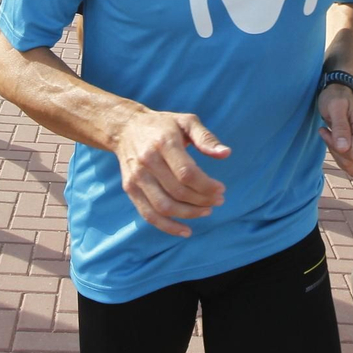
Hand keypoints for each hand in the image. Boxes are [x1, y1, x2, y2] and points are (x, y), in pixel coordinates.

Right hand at [112, 109, 230, 237]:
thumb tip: (226, 154)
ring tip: (206, 210)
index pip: (187, 173)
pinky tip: (186, 230)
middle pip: (178, 191)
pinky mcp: (130, 189)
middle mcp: (147, 161)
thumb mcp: (186, 121)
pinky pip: (149, 214)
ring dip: (189, 214)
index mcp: (164, 142)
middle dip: (202, 200)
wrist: (126, 128)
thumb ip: (206, 138)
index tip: (221, 189)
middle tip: (218, 200)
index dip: (206, 186)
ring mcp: (136, 177)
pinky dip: (168, 227)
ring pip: (164, 206)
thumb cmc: (163, 125)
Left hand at [317, 84, 352, 176]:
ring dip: (337, 154)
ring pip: (352, 167)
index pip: (352, 156)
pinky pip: (352, 163)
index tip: (326, 131)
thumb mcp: (334, 108)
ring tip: (331, 134)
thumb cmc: (335, 97)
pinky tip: (335, 139)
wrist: (340, 93)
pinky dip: (341, 155)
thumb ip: (340, 127)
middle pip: (352, 164)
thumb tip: (344, 149)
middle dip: (336, 152)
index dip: (336, 148)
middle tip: (328, 133)